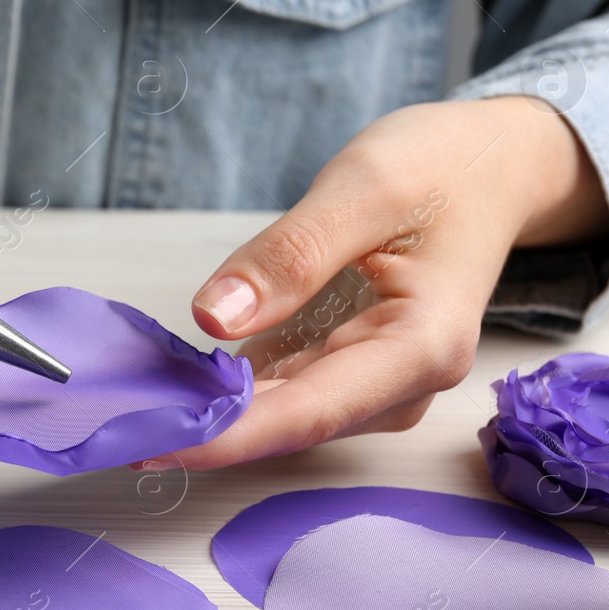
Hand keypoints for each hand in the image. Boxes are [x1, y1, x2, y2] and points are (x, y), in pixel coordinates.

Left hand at [150, 96, 608, 470]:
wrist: (495, 166)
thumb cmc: (443, 167)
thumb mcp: (365, 186)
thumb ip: (292, 255)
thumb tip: (216, 318)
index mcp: (421, 347)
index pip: (308, 412)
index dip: (225, 435)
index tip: (150, 442)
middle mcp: (404, 384)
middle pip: (291, 424)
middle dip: (204, 429)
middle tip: (113, 424)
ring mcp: (381, 383)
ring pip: (284, 412)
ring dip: (212, 410)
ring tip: (130, 401)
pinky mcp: (355, 369)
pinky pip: (286, 390)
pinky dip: (232, 386)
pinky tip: (176, 377)